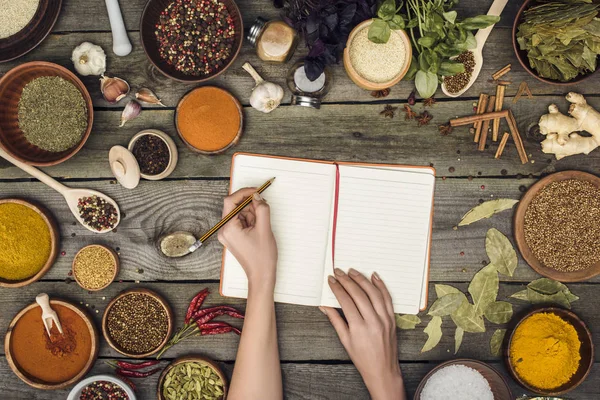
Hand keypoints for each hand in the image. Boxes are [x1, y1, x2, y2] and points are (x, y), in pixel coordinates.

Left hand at [218, 188, 277, 289]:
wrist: (261, 275)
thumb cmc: (262, 257)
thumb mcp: (264, 229)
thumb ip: (261, 209)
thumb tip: (258, 196)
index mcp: (228, 228)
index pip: (230, 201)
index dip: (244, 192)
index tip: (256, 191)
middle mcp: (224, 230)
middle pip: (235, 207)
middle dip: (250, 205)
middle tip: (263, 208)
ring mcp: (228, 234)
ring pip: (239, 213)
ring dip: (252, 213)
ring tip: (261, 225)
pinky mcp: (233, 237)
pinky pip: (240, 221)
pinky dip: (250, 220)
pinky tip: (258, 228)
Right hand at [320, 269, 405, 399]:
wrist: (383, 370)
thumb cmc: (362, 358)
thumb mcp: (345, 341)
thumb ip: (335, 320)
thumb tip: (324, 306)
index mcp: (359, 328)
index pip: (346, 301)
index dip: (337, 289)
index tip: (331, 280)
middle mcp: (373, 321)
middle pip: (359, 294)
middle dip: (347, 281)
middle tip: (339, 272)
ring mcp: (384, 319)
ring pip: (373, 293)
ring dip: (362, 280)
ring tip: (352, 271)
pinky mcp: (392, 319)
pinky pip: (387, 298)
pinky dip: (381, 286)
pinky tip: (374, 276)